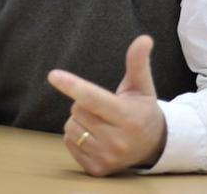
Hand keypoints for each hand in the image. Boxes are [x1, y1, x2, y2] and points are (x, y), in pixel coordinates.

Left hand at [47, 35, 166, 176]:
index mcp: (128, 117)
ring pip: (70, 126)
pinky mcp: (96, 169)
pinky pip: (68, 142)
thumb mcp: (142, 86)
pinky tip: (96, 138)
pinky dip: (77, 137)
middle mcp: (118, 140)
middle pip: (77, 109)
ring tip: (101, 123)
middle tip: (105, 109)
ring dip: (80, 121)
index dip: (73, 85)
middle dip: (85, 104)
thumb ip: (138, 63)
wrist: (153, 146)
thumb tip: (144, 38)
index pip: (93, 98)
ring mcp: (107, 157)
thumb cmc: (142, 110)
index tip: (53, 75)